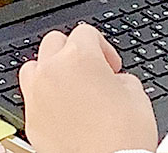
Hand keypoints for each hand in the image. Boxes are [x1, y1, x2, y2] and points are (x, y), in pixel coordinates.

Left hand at [19, 24, 157, 152]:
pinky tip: (62, 110)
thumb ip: (119, 74)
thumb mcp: (136, 91)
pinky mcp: (31, 121)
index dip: (103, 48)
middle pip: (55, 42)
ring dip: (51, 70)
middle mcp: (53, 71)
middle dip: (73, 52)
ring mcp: (37, 96)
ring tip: (69, 86)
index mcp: (79, 57)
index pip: (85, 32)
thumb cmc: (124, 136)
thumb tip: (111, 79)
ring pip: (34, 66)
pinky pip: (32, 97)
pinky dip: (44, 98)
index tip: (111, 65)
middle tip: (91, 71)